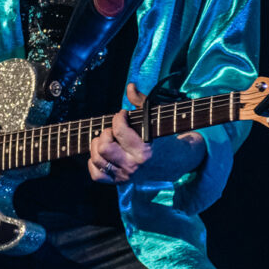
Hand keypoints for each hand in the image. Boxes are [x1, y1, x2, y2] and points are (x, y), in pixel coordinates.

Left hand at [87, 83, 205, 184]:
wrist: (174, 162)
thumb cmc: (163, 137)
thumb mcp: (155, 118)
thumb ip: (141, 102)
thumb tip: (130, 86)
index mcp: (143, 150)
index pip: (118, 130)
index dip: (118, 117)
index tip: (123, 115)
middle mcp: (133, 166)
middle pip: (103, 147)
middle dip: (106, 132)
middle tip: (114, 129)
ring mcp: (125, 175)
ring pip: (97, 159)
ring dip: (98, 145)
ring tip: (108, 139)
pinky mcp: (119, 182)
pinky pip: (97, 175)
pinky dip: (94, 163)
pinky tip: (102, 153)